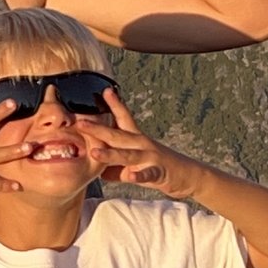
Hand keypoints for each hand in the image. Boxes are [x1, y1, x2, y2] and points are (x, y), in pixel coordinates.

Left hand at [79, 87, 206, 196]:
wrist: (188, 175)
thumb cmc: (156, 167)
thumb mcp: (133, 163)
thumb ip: (114, 165)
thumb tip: (96, 167)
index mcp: (136, 138)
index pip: (123, 118)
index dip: (114, 104)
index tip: (105, 91)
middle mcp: (142, 144)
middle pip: (118, 135)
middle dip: (98, 129)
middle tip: (80, 123)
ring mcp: (151, 157)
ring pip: (128, 155)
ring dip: (111, 154)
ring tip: (94, 152)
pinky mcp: (158, 172)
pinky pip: (147, 174)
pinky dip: (139, 176)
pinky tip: (131, 177)